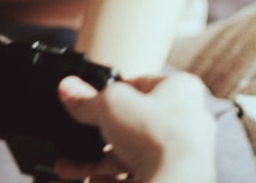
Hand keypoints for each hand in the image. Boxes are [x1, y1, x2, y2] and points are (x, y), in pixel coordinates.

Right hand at [55, 71, 215, 182]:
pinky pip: (137, 177)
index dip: (113, 91)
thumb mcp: (109, 104)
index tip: (91, 99)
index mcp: (181, 90)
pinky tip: (93, 179)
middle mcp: (187, 121)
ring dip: (100, 160)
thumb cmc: (157, 134)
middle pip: (134, 122)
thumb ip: (86, 99)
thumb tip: (68, 89)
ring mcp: (181, 154)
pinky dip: (113, 180)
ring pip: (133, 153)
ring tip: (73, 165)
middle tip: (79, 136)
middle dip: (101, 133)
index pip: (141, 83)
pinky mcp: (173, 178)